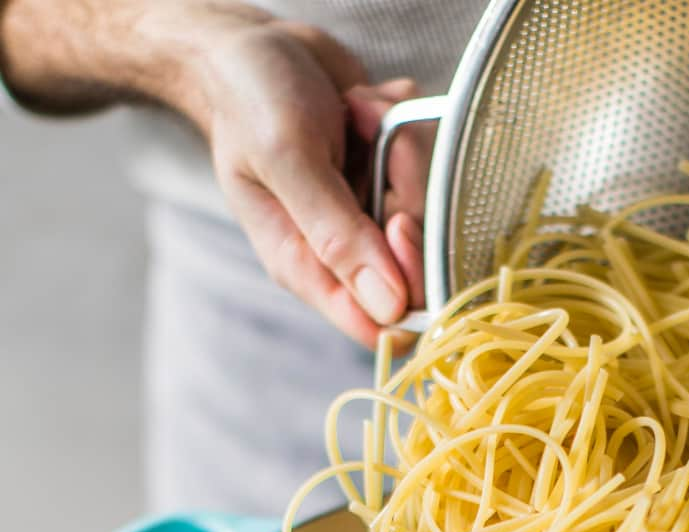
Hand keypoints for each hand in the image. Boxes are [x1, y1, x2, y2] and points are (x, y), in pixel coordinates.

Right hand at [184, 17, 426, 345]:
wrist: (251, 46)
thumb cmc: (249, 99)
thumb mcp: (286, 159)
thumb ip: (336, 235)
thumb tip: (388, 308)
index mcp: (307, 265)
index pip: (378, 321)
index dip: (408, 284)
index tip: (399, 222)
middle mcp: (346, 250)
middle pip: (417, 259)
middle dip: (407, 188)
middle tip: (377, 138)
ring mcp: (372, 214)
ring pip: (431, 204)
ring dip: (405, 143)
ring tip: (360, 109)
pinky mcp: (391, 180)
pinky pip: (431, 162)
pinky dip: (407, 122)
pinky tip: (367, 103)